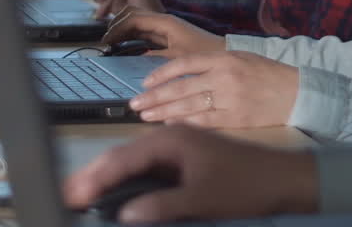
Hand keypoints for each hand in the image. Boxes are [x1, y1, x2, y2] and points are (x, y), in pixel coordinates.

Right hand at [64, 124, 317, 223]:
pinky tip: (118, 191)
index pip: (122, 159)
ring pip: (133, 160)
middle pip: (122, 156)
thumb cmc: (246, 185)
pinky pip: (147, 166)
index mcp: (172, 140)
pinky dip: (128, 178)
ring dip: (108, 177)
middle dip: (94, 176)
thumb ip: (161, 206)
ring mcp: (179, 146)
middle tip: (66, 196)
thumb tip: (123, 215)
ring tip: (82, 194)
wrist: (285, 180)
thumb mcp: (202, 200)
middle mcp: (171, 137)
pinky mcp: (185, 159)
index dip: (95, 179)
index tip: (71, 196)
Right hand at [104, 7, 224, 57]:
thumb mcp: (179, 58)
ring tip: (111, 44)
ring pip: (138, 22)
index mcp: (166, 22)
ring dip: (123, 30)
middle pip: (132, 16)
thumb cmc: (207, 55)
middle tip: (105, 42)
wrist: (227, 55)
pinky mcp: (169, 36)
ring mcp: (167, 27)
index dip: (117, 28)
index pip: (133, 17)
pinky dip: (132, 36)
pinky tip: (126, 48)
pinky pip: (145, 32)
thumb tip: (134, 57)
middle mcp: (165, 21)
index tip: (106, 41)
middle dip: (117, 26)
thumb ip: (155, 57)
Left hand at [130, 51, 298, 128]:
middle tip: (134, 104)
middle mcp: (224, 77)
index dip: (160, 74)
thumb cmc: (268, 75)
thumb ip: (212, 64)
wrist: (297, 93)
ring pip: (188, 106)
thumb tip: (180, 74)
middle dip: (154, 97)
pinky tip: (169, 126)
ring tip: (145, 116)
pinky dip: (185, 124)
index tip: (145, 83)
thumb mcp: (240, 58)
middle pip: (180, 87)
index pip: (183, 64)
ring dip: (163, 112)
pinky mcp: (235, 119)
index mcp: (224, 58)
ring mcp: (229, 99)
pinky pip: (204, 122)